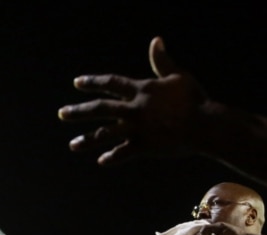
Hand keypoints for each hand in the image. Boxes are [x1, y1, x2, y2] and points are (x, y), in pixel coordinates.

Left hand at [58, 37, 209, 164]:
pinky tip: (101, 161)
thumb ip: (162, 61)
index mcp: (141, 90)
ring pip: (106, 134)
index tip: (78, 83)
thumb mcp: (178, 76)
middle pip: (100, 108)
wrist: (205, 124)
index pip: (111, 83)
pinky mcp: (144, 146)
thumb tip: (156, 40)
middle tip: (62, 114)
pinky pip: (123, 153)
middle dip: (79, 112)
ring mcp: (137, 128)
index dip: (93, 82)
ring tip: (72, 145)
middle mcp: (134, 108)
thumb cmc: (194, 99)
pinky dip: (113, 157)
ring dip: (88, 140)